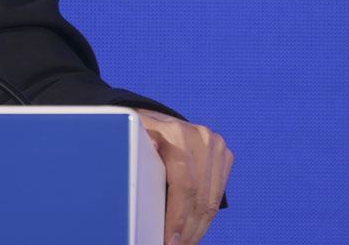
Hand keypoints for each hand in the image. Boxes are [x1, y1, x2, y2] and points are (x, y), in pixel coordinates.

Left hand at [135, 109, 231, 244]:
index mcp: (175, 133)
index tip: (167, 240)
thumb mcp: (125, 140)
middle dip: (186, 229)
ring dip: (197, 228)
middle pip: (199, 196)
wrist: (150, 118)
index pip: (184, 184)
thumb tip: (132, 175)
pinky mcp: (223, 154)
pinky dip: (204, 216)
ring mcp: (215, 144)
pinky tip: (192, 230)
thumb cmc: (131, 134)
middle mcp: (200, 137)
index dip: (177, 217)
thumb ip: (131, 154)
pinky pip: (216, 194)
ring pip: (211, 200)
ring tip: (182, 243)